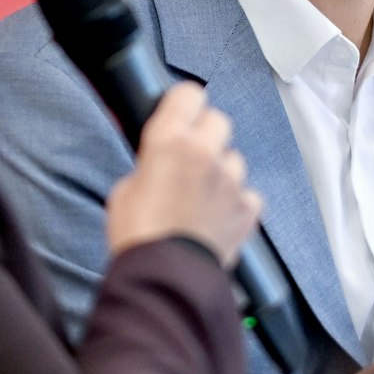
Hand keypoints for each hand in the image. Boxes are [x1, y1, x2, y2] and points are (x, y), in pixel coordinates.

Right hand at [105, 82, 261, 265]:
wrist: (165, 279)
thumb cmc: (138, 237)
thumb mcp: (125, 190)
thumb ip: (148, 166)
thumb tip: (156, 163)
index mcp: (170, 141)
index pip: (189, 93)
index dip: (183, 104)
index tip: (180, 112)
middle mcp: (206, 153)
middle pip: (218, 120)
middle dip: (205, 135)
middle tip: (189, 156)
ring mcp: (231, 180)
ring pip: (235, 158)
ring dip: (221, 169)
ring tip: (201, 194)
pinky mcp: (247, 208)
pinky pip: (248, 192)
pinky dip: (236, 201)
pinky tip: (218, 215)